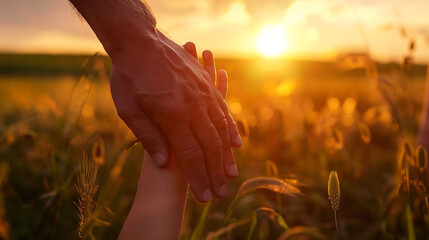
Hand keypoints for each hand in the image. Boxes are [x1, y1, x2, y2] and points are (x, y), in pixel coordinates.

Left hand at [110, 32, 241, 201]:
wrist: (139, 40)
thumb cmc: (128, 76)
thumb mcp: (128, 108)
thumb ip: (148, 135)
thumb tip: (164, 162)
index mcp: (172, 114)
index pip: (190, 155)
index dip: (198, 178)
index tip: (204, 196)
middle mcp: (192, 106)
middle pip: (209, 146)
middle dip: (215, 173)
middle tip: (220, 193)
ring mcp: (202, 94)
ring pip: (221, 130)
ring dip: (227, 155)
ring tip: (231, 174)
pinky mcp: (206, 86)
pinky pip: (223, 110)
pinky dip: (231, 129)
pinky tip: (236, 142)